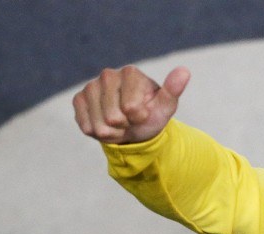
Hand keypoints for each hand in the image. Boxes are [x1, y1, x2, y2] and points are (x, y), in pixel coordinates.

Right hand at [73, 65, 190, 143]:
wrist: (133, 126)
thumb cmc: (151, 114)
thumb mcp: (165, 107)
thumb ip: (173, 90)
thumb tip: (184, 71)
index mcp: (131, 73)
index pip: (131, 108)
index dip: (138, 117)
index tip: (142, 113)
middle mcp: (108, 75)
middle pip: (113, 117)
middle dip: (124, 126)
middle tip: (129, 120)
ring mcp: (91, 86)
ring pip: (99, 124)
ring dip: (112, 132)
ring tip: (119, 124)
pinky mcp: (78, 99)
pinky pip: (86, 125)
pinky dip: (97, 132)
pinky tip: (104, 124)